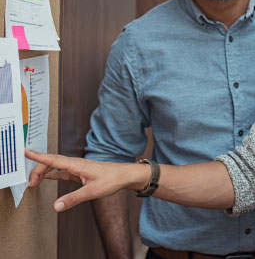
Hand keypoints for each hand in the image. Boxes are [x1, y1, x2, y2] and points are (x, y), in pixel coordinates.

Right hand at [26, 149, 146, 211]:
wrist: (125, 175)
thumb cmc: (112, 180)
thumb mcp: (92, 191)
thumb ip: (74, 198)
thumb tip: (56, 206)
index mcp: (77, 165)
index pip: (53, 160)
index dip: (38, 156)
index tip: (25, 152)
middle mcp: (76, 164)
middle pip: (51, 163)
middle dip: (37, 170)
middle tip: (29, 183)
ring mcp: (78, 168)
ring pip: (56, 167)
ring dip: (44, 172)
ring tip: (33, 182)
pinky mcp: (80, 173)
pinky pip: (62, 172)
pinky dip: (53, 174)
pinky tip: (47, 177)